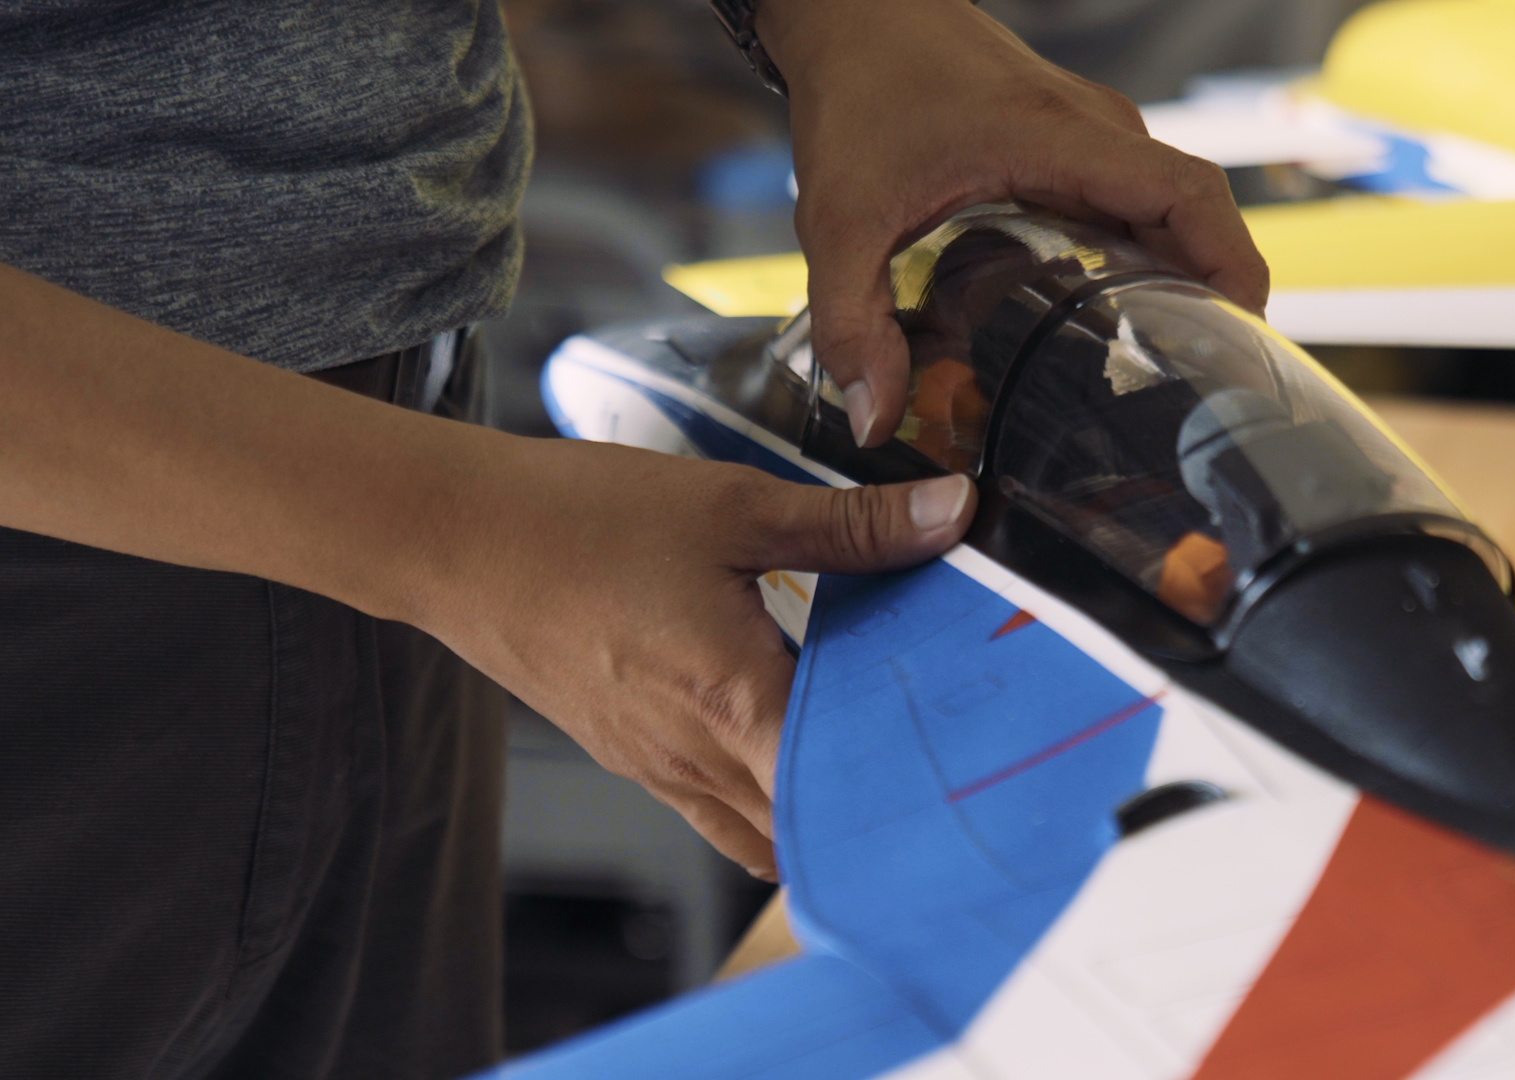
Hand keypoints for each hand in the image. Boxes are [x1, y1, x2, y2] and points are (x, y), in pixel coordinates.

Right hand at [425, 440, 974, 878]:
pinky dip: (766, 800)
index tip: (970, 755)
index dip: (914, 781)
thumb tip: (949, 515)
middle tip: (939, 760)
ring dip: (819, 812)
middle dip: (876, 805)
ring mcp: (658, 769)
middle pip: (812, 828)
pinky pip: (718, 812)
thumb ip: (850, 526)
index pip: (848, 788)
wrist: (455, 541)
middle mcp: (696, 758)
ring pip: (764, 834)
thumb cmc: (578, 521)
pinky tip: (790, 745)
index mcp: (734, 701)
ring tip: (875, 762)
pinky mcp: (631, 758)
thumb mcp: (732, 506)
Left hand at [759, 0, 1269, 446]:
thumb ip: (852, 323)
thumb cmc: (857, 85)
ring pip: (1167, 205)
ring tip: (1168, 360)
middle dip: (1214, 292)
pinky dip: (1145, 251)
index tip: (1243, 333)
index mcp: (1060, 138)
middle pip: (1194, 210)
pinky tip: (1115, 311)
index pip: (1187, 193)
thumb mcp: (840, 216)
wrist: (852, 11)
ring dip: (1182, 273)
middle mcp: (1093, 130)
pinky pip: (1133, 197)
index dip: (1232, 263)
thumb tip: (873, 419)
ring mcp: (1086, 132)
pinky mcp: (1069, 139)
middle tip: (1203, 380)